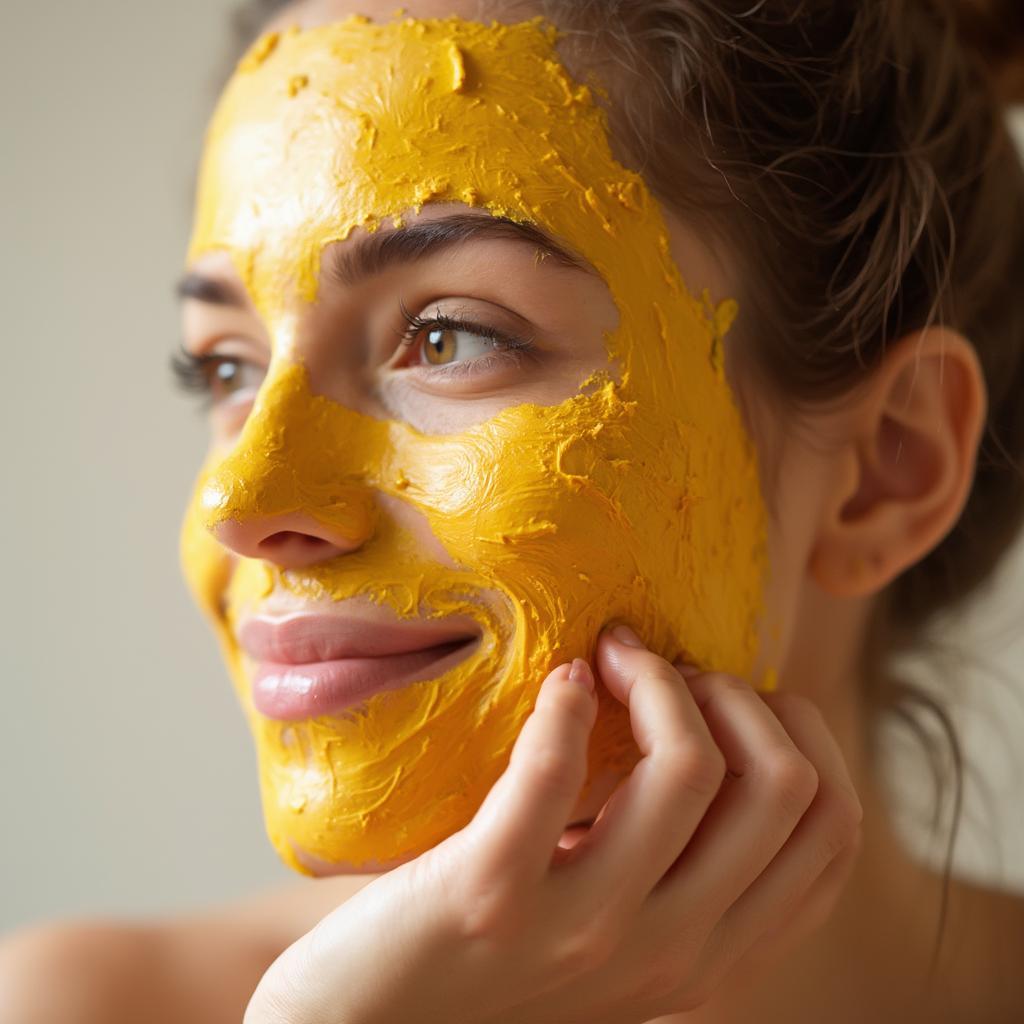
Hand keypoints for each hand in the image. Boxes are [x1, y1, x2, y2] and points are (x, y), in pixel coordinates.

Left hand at [245, 626, 861, 1023]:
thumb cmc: (496, 956)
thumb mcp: (618, 922)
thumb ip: (676, 859)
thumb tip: (715, 724)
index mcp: (715, 954)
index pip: (833, 833)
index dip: (805, 738)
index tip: (735, 699)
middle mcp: (673, 953)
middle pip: (785, 790)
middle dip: (736, 694)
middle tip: (664, 669)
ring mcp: (587, 931)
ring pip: (692, 769)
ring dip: (656, 682)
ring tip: (610, 660)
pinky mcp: (492, 896)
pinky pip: (556, 774)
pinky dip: (566, 706)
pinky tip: (560, 685)